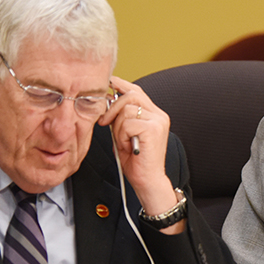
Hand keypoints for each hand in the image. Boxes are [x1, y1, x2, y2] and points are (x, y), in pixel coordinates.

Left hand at [99, 76, 182, 232]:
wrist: (147, 180)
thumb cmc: (136, 161)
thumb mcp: (125, 133)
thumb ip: (121, 117)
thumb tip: (107, 101)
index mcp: (154, 114)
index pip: (136, 91)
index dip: (121, 85)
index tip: (108, 83)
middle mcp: (159, 115)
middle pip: (131, 95)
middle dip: (112, 107)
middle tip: (105, 122)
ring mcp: (158, 121)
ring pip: (126, 110)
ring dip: (118, 127)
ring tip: (124, 142)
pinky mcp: (153, 129)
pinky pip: (127, 123)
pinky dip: (122, 135)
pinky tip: (128, 146)